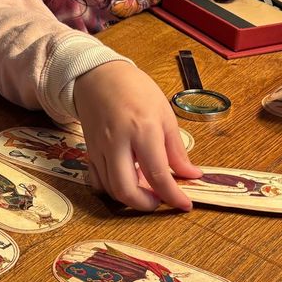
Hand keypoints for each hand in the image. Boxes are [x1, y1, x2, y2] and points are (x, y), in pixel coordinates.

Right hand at [73, 60, 201, 211]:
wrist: (99, 76)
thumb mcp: (164, 114)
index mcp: (143, 130)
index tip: (185, 204)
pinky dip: (112, 188)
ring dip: (130, 197)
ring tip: (146, 187)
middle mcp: (117, 143)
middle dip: (145, 205)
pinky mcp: (89, 151)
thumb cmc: (136, 90)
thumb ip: (176, 150)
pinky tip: (125, 180)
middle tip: (159, 200)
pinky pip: (97, 180)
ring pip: (110, 189)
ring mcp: (99, 149)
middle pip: (126, 190)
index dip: (173, 196)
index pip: (158, 175)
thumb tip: (191, 174)